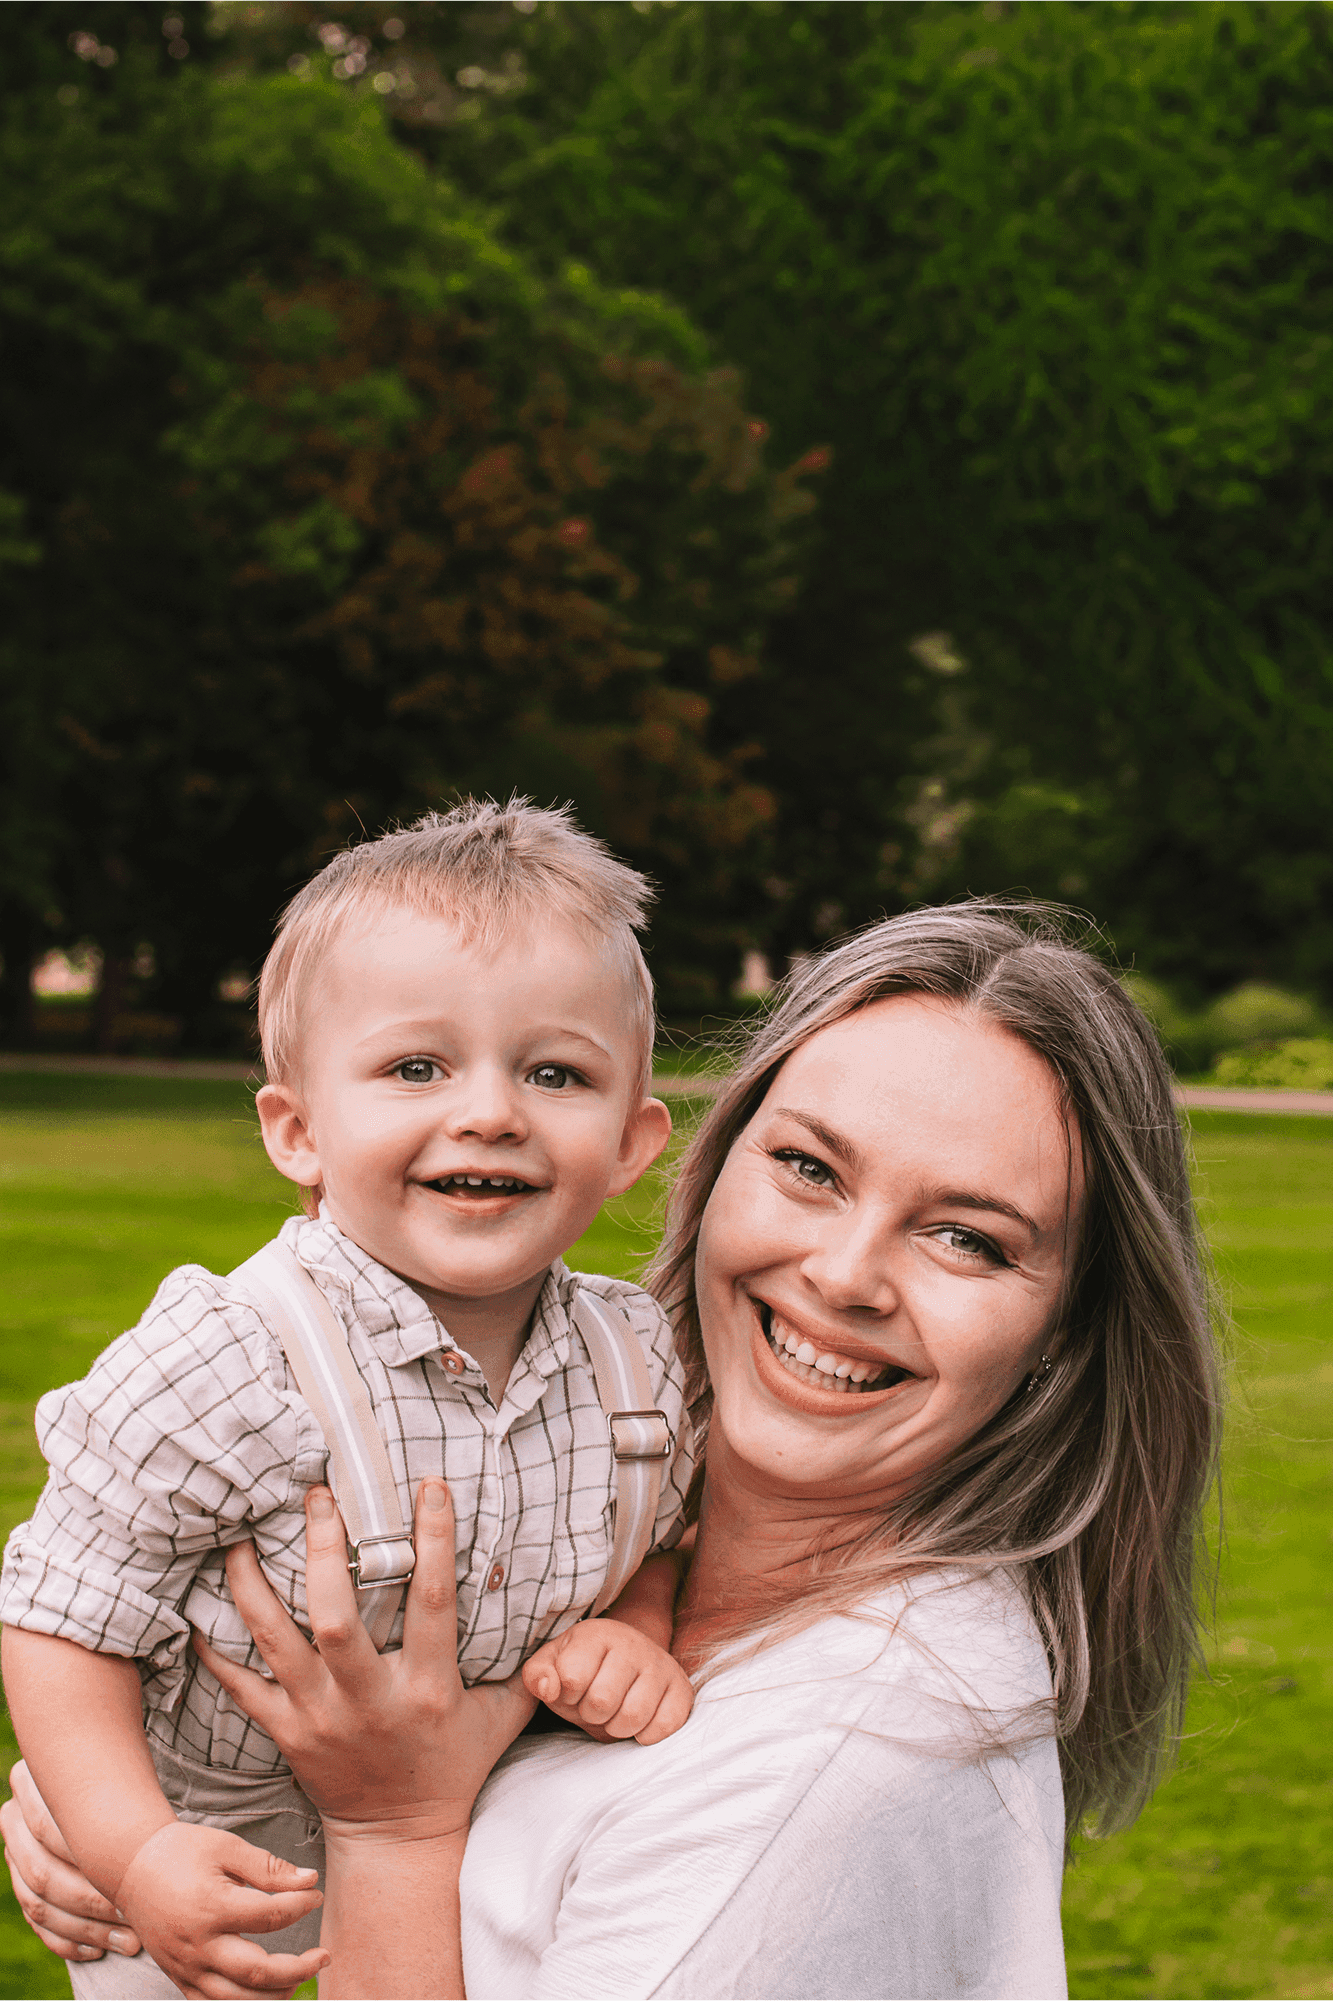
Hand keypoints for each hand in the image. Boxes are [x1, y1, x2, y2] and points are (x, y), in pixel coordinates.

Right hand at [1, 1760, 141, 1967]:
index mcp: (29, 1784)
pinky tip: (98, 1951)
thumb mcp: (117, 1774)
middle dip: (93, 1902)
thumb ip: (118, 1788)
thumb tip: (142, 1820)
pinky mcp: (22, 1886)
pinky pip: (37, 1923)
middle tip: (134, 1917)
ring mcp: (14, 1857)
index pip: (48, 1829)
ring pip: (40, 1905)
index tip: (134, 1877)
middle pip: (45, 1874)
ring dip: (88, 1929)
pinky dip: (68, 1941)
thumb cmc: (120, 1780)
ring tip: (130, 1941)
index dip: (88, 1858)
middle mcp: (13, 1821)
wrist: (99, 1792)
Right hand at [113, 1821, 327, 2000]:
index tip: (315, 1894)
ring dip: (273, 1996)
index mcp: (212, 1907)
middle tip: (324, 1957)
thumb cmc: (182, 1851)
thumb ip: (268, 1868)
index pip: (271, 1916)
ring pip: (235, 2000)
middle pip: (258, 1972)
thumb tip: (310, 1880)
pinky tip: (262, 1994)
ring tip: (298, 1981)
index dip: (302, 1905)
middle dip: (298, 1969)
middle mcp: (198, 1944)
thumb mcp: (227, 1847)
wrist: (132, 1866)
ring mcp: (185, 1966)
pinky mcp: (177, 1976)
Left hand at [194, 1481, 534, 1840]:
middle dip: (323, 1551)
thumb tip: (564, 1608)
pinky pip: (241, 1687)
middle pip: (336, 1617)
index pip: (432, 1601)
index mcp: (428, 1688)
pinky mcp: (287, 1734)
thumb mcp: (503, 1715)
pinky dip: (216, 1650)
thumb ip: (529, 1664)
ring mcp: (321, 1718)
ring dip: (253, 1587)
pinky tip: (200, 1610)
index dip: (433, 1538)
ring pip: (276, 1642)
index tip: (428, 1483)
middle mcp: (370, 1700)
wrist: (400, 1839)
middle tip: (316, 1496)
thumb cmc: (454, 1766)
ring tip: (241, 1538)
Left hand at [522, 1618, 695, 1744]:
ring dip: (616, 1727)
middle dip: (591, 1714)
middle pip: (602, 1702)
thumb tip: (550, 1688)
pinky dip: (645, 1735)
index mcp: (597, 1634)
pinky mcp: (682, 1689)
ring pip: (633, 1717)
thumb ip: (538, 1675)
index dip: (567, 1695)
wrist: (627, 1658)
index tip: (573, 1689)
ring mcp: (661, 1665)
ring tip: (614, 1713)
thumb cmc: (583, 1667)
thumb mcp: (552, 1664)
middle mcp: (633, 1643)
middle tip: (594, 1705)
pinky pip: (664, 1726)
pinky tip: (638, 1722)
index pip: (572, 1679)